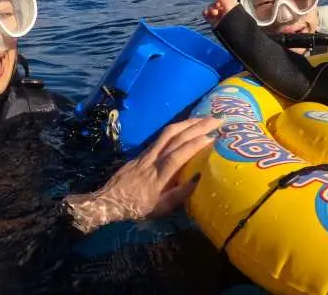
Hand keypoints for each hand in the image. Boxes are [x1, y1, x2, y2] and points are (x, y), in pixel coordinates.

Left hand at [64, 117, 220, 232]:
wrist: (110, 199)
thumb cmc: (137, 207)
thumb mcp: (160, 208)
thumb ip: (179, 195)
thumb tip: (199, 180)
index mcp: (159, 175)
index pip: (180, 154)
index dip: (196, 144)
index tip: (213, 137)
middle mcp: (154, 159)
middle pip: (177, 137)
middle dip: (198, 126)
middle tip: (217, 119)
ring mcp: (148, 152)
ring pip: (169, 131)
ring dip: (188, 122)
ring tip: (205, 117)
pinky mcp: (144, 150)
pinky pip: (162, 134)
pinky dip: (177, 127)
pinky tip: (186, 125)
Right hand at [203, 0, 238, 26]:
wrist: (234, 36)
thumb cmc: (236, 22)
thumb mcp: (231, 8)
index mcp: (233, 6)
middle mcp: (226, 10)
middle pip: (218, 1)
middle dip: (216, 2)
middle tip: (218, 5)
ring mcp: (220, 16)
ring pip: (212, 8)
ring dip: (211, 8)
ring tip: (214, 12)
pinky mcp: (214, 22)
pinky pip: (207, 15)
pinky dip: (206, 13)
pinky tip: (206, 13)